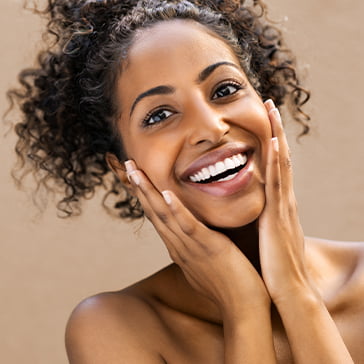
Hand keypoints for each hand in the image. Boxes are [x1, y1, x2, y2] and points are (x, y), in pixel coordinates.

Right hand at [125, 161, 269, 316]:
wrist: (243, 309)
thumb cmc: (227, 284)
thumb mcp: (204, 260)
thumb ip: (195, 244)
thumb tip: (192, 233)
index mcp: (178, 246)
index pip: (157, 216)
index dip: (144, 194)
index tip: (136, 175)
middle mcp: (178, 245)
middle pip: (154, 211)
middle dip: (139, 186)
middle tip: (127, 162)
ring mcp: (191, 247)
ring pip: (164, 215)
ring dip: (148, 192)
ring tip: (136, 171)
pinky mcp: (208, 248)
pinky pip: (189, 226)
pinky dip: (176, 209)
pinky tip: (165, 193)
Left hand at [259, 100, 315, 304]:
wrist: (289, 290)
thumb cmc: (276, 265)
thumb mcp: (269, 236)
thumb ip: (264, 221)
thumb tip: (257, 213)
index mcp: (279, 205)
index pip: (276, 168)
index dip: (272, 144)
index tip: (266, 122)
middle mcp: (284, 200)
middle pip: (280, 158)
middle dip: (276, 130)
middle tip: (271, 104)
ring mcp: (283, 205)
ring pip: (280, 163)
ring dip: (276, 136)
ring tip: (272, 110)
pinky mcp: (278, 215)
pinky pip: (276, 182)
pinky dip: (275, 160)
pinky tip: (273, 142)